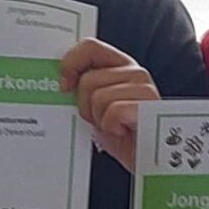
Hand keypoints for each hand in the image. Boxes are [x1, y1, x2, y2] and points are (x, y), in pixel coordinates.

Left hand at [60, 37, 156, 171]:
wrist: (148, 160)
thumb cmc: (123, 137)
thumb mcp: (98, 109)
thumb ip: (85, 90)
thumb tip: (61, 83)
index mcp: (121, 67)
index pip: (90, 47)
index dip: (70, 63)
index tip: (64, 85)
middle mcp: (135, 72)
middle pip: (87, 80)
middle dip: (85, 106)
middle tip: (99, 119)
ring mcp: (144, 87)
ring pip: (98, 97)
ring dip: (99, 119)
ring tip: (113, 127)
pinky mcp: (148, 104)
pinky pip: (112, 112)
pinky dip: (111, 127)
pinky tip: (122, 132)